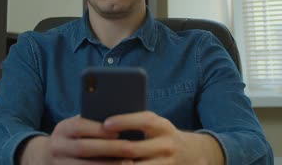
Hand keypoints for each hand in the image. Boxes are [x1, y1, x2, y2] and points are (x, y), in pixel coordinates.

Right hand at [18, 115, 132, 164]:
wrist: (48, 157)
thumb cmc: (74, 139)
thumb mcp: (77, 128)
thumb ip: (93, 124)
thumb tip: (120, 118)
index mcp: (62, 129)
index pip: (79, 126)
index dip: (99, 129)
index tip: (120, 131)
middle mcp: (57, 147)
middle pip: (83, 148)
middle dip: (108, 148)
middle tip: (130, 148)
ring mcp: (58, 164)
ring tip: (129, 163)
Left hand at [102, 111, 224, 164]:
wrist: (190, 154)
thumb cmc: (158, 136)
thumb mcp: (152, 126)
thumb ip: (133, 123)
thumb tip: (102, 121)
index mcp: (161, 125)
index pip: (143, 120)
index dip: (124, 121)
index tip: (105, 123)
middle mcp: (167, 144)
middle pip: (134, 148)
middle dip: (111, 148)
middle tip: (91, 148)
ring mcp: (167, 163)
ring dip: (114, 164)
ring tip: (95, 161)